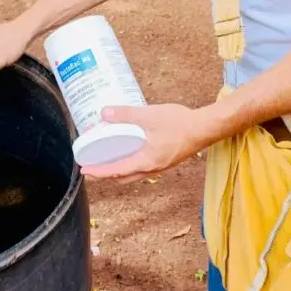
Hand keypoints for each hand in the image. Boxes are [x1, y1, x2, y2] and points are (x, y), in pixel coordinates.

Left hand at [82, 103, 211, 181]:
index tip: (84, 170)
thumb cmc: (180, 123)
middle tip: (92, 167)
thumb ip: (126, 114)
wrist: (206, 128)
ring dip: (119, 170)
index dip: (99, 171)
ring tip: (107, 160)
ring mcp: (161, 166)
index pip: (116, 171)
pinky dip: (131, 164)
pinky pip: (143, 168)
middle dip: (106, 174)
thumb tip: (104, 113)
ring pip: (134, 174)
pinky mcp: (166, 160)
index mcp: (146, 162)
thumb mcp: (149, 115)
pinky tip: (130, 150)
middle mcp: (152, 169)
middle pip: (123, 177)